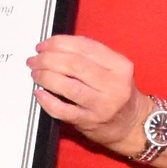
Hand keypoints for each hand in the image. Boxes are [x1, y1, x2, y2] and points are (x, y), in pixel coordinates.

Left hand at [28, 34, 144, 155]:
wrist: (131, 124)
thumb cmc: (117, 93)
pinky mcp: (89, 122)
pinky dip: (47, 101)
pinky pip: (63, 110)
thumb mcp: (114, 69)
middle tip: (35, 59)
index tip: (45, 44)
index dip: (59, 43)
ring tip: (36, 73)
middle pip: (74, 65)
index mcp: (120, 66)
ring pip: (68, 86)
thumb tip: (55, 46)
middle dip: (48, 59)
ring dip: (46, 77)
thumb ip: (90, 56)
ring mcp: (101, 105)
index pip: (85, 47)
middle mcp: (113, 85)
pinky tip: (39, 93)